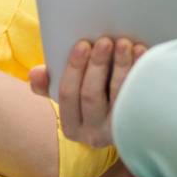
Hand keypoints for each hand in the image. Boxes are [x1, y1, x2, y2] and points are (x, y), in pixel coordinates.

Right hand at [28, 34, 146, 147]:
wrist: (134, 125)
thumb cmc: (96, 99)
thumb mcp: (72, 96)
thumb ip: (50, 84)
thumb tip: (35, 73)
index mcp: (71, 126)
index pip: (67, 95)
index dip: (73, 68)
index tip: (82, 43)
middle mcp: (92, 135)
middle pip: (91, 95)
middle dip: (97, 65)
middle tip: (104, 41)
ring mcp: (117, 131)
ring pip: (117, 95)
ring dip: (120, 65)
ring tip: (124, 43)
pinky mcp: (139, 124)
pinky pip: (138, 96)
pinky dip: (139, 72)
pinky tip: (141, 53)